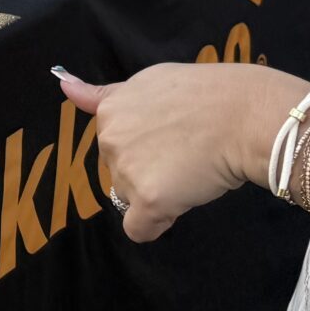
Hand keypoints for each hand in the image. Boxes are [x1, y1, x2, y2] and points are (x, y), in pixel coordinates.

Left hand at [57, 62, 299, 240]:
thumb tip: (63, 86)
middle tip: (185, 152)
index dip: (145, 145)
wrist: (246, 115)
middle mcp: (109, 139)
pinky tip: (181, 200)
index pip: (115, 144)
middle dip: (148, 170)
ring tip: (192, 168)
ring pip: (132, 199)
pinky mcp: (149, 200)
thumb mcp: (152, 80)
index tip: (170, 135)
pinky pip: (140, 229)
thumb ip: (108, 94)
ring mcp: (127, 170)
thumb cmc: (210, 95)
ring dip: (158, 194)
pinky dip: (159, 222)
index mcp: (109, 110)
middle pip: (120, 173)